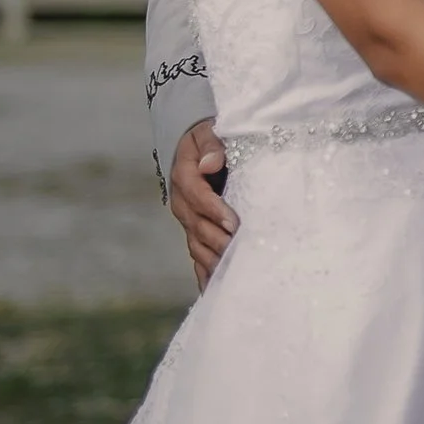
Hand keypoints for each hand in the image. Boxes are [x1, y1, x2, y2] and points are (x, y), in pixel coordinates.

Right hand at [167, 119, 237, 289]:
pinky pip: (198, 257)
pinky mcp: (196, 233)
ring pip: (197, 246)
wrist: (200, 147)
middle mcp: (182, 203)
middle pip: (197, 226)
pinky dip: (206, 274)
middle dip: (218, 240)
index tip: (234, 222)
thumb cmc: (212, 137)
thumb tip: (211, 163)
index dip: (214, 209)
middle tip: (240, 252)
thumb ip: (213, 145)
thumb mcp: (210, 132)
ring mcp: (188, 221)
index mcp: (185, 176)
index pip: (197, 195)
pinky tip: (217, 292)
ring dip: (214, 260)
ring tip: (234, 274)